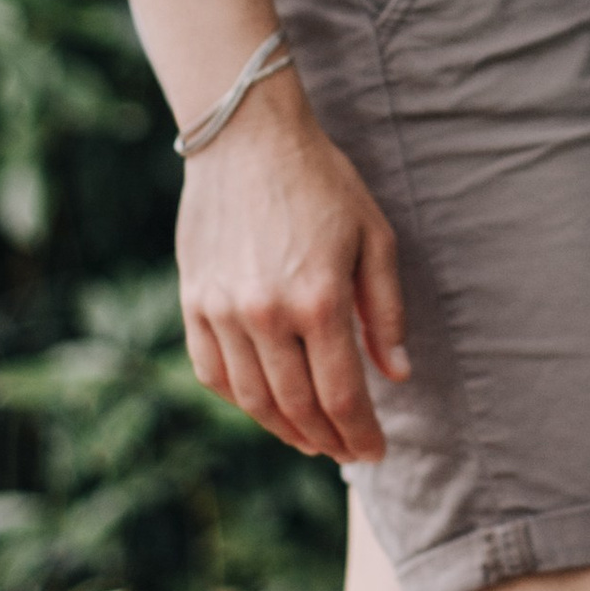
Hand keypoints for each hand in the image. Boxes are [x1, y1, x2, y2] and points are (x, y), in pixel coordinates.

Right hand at [175, 73, 408, 464]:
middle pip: (298, 407)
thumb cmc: (322, 183)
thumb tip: (396, 376)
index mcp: (319, 299)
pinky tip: (263, 405)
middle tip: (347, 452)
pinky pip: (212, 371)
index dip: (361, 434)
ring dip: (284, 430)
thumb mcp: (373, 238)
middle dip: (328, 440)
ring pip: (252, 399)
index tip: (375, 451)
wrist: (247, 138)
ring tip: (311, 440)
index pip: (343, 395)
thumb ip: (386, 312)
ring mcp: (222, 311)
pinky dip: (239, 399)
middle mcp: (265, 314)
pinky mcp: (193, 301)